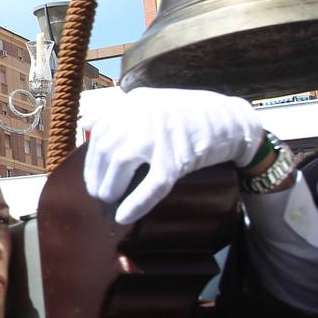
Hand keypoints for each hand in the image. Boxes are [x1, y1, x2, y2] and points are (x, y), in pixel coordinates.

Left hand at [83, 87, 263, 224]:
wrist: (233, 121)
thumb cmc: (190, 114)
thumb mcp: (151, 101)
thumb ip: (118, 110)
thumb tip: (85, 121)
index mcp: (134, 103)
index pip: (100, 132)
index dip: (91, 159)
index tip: (91, 176)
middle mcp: (142, 116)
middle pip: (106, 150)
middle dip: (97, 176)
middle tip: (98, 193)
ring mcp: (159, 137)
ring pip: (121, 166)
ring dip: (110, 188)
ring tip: (109, 200)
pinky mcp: (176, 159)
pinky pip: (150, 185)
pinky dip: (136, 203)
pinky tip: (125, 216)